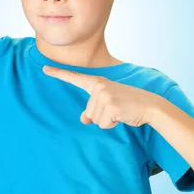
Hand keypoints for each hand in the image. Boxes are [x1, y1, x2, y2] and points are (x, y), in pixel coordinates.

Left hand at [42, 65, 159, 128]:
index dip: (58, 74)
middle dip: (102, 116)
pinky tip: (122, 116)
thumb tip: (84, 120)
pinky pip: (103, 124)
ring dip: (108, 120)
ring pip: (95, 120)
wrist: (149, 106)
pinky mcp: (111, 106)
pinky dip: (112, 124)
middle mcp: (99, 86)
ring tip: (120, 112)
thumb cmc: (128, 105)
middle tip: (117, 109)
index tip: (44, 69)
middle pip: (88, 113)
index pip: (75, 77)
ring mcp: (104, 95)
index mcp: (97, 83)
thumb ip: (93, 110)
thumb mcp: (109, 104)